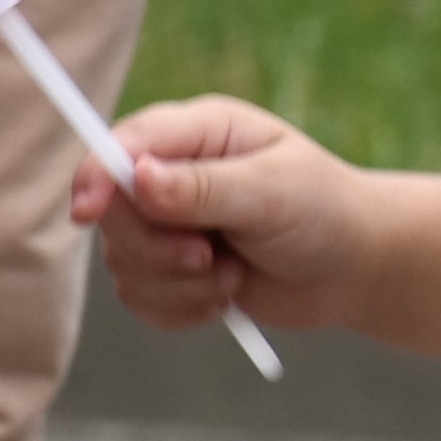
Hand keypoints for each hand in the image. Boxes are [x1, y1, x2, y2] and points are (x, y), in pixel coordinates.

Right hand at [71, 95, 369, 328]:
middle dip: (157, 247)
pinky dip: (181, 309)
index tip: (87, 211)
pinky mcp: (170, 269)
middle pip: (113, 211)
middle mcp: (172, 172)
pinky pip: (140, 298)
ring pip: (123, 261)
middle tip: (209, 256)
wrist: (353, 268)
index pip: (122, 145)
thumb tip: (138, 177)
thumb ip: (205, 188)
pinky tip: (224, 298)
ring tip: (234, 275)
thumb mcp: (274, 191)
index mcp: (198, 131)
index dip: (97, 176)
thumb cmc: (323, 211)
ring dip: (179, 284)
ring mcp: (167, 222)